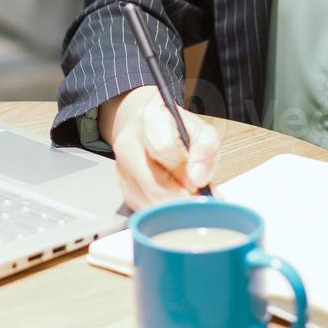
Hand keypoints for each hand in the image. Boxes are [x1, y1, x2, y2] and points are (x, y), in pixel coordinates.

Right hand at [101, 85, 220, 210]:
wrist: (151, 128)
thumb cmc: (178, 131)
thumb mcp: (201, 132)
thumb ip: (205, 151)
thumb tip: (197, 180)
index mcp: (150, 118)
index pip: (164, 148)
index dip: (184, 171)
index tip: (197, 181)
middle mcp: (128, 141)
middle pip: (154, 183)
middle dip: (181, 197)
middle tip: (196, 198)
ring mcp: (121, 165)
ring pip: (148, 200)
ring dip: (172, 206)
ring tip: (187, 196)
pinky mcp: (121, 185)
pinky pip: (142, 206)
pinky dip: (161, 210)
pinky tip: (172, 198)